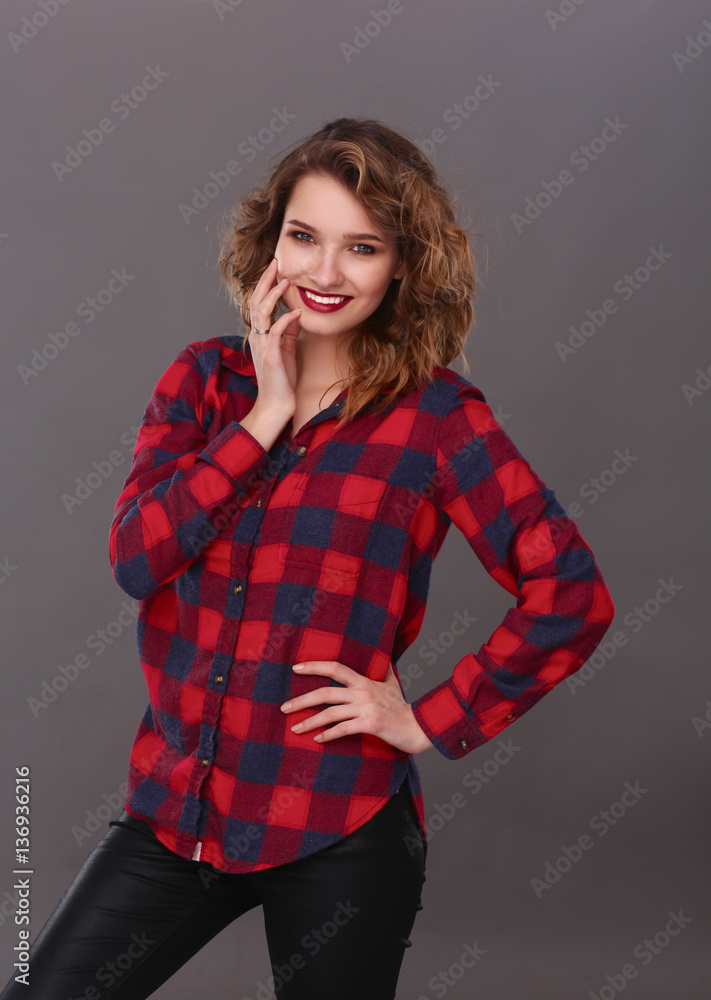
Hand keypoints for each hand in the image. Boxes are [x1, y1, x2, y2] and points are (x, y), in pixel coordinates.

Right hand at [247, 258, 301, 415]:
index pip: (259, 303)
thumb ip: (289, 331)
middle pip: (256, 302)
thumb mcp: (287, 350)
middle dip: (266, 281)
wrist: (277, 406)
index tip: (276, 268)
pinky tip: (297, 311)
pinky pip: (276, 333)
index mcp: (260, 334)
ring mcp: (263, 347)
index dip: (266, 284)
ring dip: (273, 295)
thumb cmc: (282, 379)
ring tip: (286, 280)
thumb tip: (295, 312)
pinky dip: (286, 320)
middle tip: (276, 262)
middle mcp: (258, 337)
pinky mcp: (271, 358)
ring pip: (262, 313)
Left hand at [280, 660, 434, 754]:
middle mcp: (363, 692)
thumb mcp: (392, 685)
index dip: (314, 666)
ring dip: (310, 721)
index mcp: (364, 681)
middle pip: (325, 692)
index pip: (335, 667)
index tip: (295, 668)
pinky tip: (317, 739)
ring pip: (331, 713)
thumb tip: (385, 659)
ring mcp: (366, 708)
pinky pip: (343, 729)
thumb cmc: (403, 708)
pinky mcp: (371, 724)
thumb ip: (384, 672)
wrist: (420, 727)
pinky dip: (328, 735)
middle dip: (301, 700)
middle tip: (284, 707)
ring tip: (295, 728)